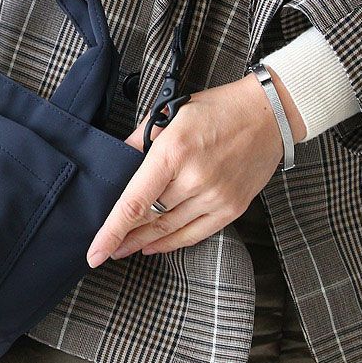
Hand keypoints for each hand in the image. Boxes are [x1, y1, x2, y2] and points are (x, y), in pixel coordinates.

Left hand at [86, 70, 305, 267]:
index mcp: (172, 152)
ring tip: (124, 248)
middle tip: (104, 248)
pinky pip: (196, 233)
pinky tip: (153, 246)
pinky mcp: (232, 207)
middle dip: (124, 235)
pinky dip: (172, 243)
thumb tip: (118, 161)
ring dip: (143, 241)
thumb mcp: (169, 113)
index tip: (94, 252)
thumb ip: (140, 139)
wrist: (267, 114)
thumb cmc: (215, 110)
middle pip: (149, 218)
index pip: (134, 202)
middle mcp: (194, 178)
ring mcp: (216, 196)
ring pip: (169, 229)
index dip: (111, 231)